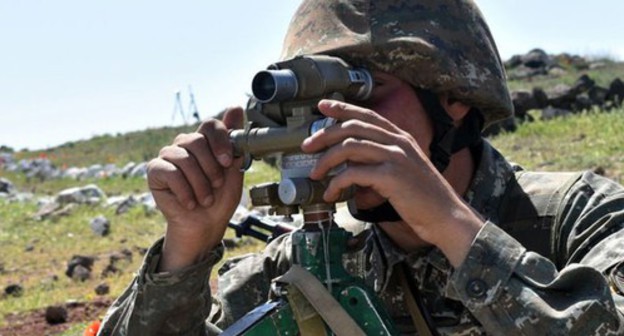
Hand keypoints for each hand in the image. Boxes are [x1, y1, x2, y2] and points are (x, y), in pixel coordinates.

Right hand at [147, 107, 244, 270]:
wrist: (205, 224)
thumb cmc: (220, 198)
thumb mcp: (234, 169)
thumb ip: (234, 141)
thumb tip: (235, 107)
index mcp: (205, 141)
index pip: (210, 125)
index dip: (220, 141)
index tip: (228, 162)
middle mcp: (185, 144)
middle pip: (197, 141)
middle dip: (211, 168)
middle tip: (216, 185)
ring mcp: (168, 155)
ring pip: (184, 158)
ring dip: (200, 183)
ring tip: (205, 199)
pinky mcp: (155, 170)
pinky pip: (169, 172)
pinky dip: (184, 190)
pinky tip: (190, 202)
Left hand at [301, 99, 481, 265]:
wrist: (447, 216)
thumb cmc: (424, 198)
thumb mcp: (406, 169)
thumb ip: (383, 159)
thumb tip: (352, 164)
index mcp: (402, 138)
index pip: (368, 114)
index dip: (343, 108)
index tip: (322, 106)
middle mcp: (399, 142)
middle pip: (353, 127)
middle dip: (324, 134)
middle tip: (307, 146)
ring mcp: (396, 158)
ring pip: (350, 147)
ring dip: (326, 161)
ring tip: (315, 175)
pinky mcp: (391, 177)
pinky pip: (354, 173)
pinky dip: (337, 183)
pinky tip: (332, 194)